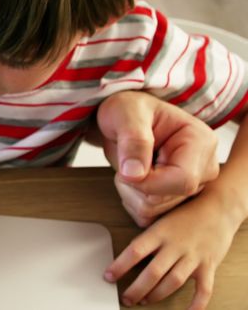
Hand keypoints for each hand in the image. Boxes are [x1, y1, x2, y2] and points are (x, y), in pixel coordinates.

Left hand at [97, 92, 219, 225]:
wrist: (122, 120)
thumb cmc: (128, 110)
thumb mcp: (126, 113)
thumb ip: (133, 139)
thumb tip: (134, 174)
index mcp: (201, 142)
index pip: (182, 180)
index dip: (147, 182)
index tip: (126, 169)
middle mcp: (203, 168)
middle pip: (166, 200)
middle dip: (134, 184)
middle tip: (127, 159)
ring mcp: (193, 187)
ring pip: (153, 211)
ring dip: (130, 191)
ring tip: (131, 166)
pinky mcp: (177, 201)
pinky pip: (147, 217)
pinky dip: (131, 201)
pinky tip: (133, 179)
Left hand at [104, 192, 237, 308]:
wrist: (217, 207)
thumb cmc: (185, 214)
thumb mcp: (160, 220)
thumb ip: (147, 238)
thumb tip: (126, 255)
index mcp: (160, 232)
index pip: (135, 251)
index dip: (120, 266)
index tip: (108, 276)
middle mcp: (175, 246)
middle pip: (153, 272)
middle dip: (137, 289)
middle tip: (126, 298)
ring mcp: (193, 256)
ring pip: (173, 281)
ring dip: (157, 295)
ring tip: (144, 301)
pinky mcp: (208, 265)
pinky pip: (204, 289)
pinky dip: (197, 303)